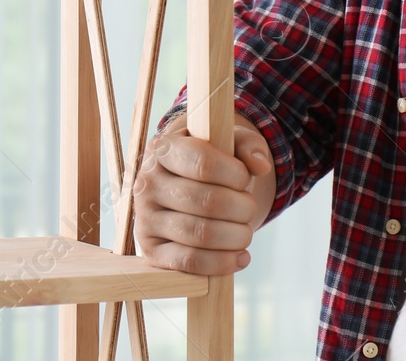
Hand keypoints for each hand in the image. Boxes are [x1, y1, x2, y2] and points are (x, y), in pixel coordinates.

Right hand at [134, 114, 273, 275]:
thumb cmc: (214, 161)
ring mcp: (145, 219)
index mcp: (164, 149)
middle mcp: (147, 183)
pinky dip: (220, 263)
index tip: (246, 178)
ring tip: (246, 232)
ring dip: (236, 236)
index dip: (235, 175)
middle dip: (241, 208)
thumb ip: (248, 146)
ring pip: (199, 234)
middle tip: (250, 208)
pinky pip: (188, 261)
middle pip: (206, 202)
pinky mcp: (151, 250)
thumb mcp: (231, 142)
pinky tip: (241, 257)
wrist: (189, 187)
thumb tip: (260, 166)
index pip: (203, 163)